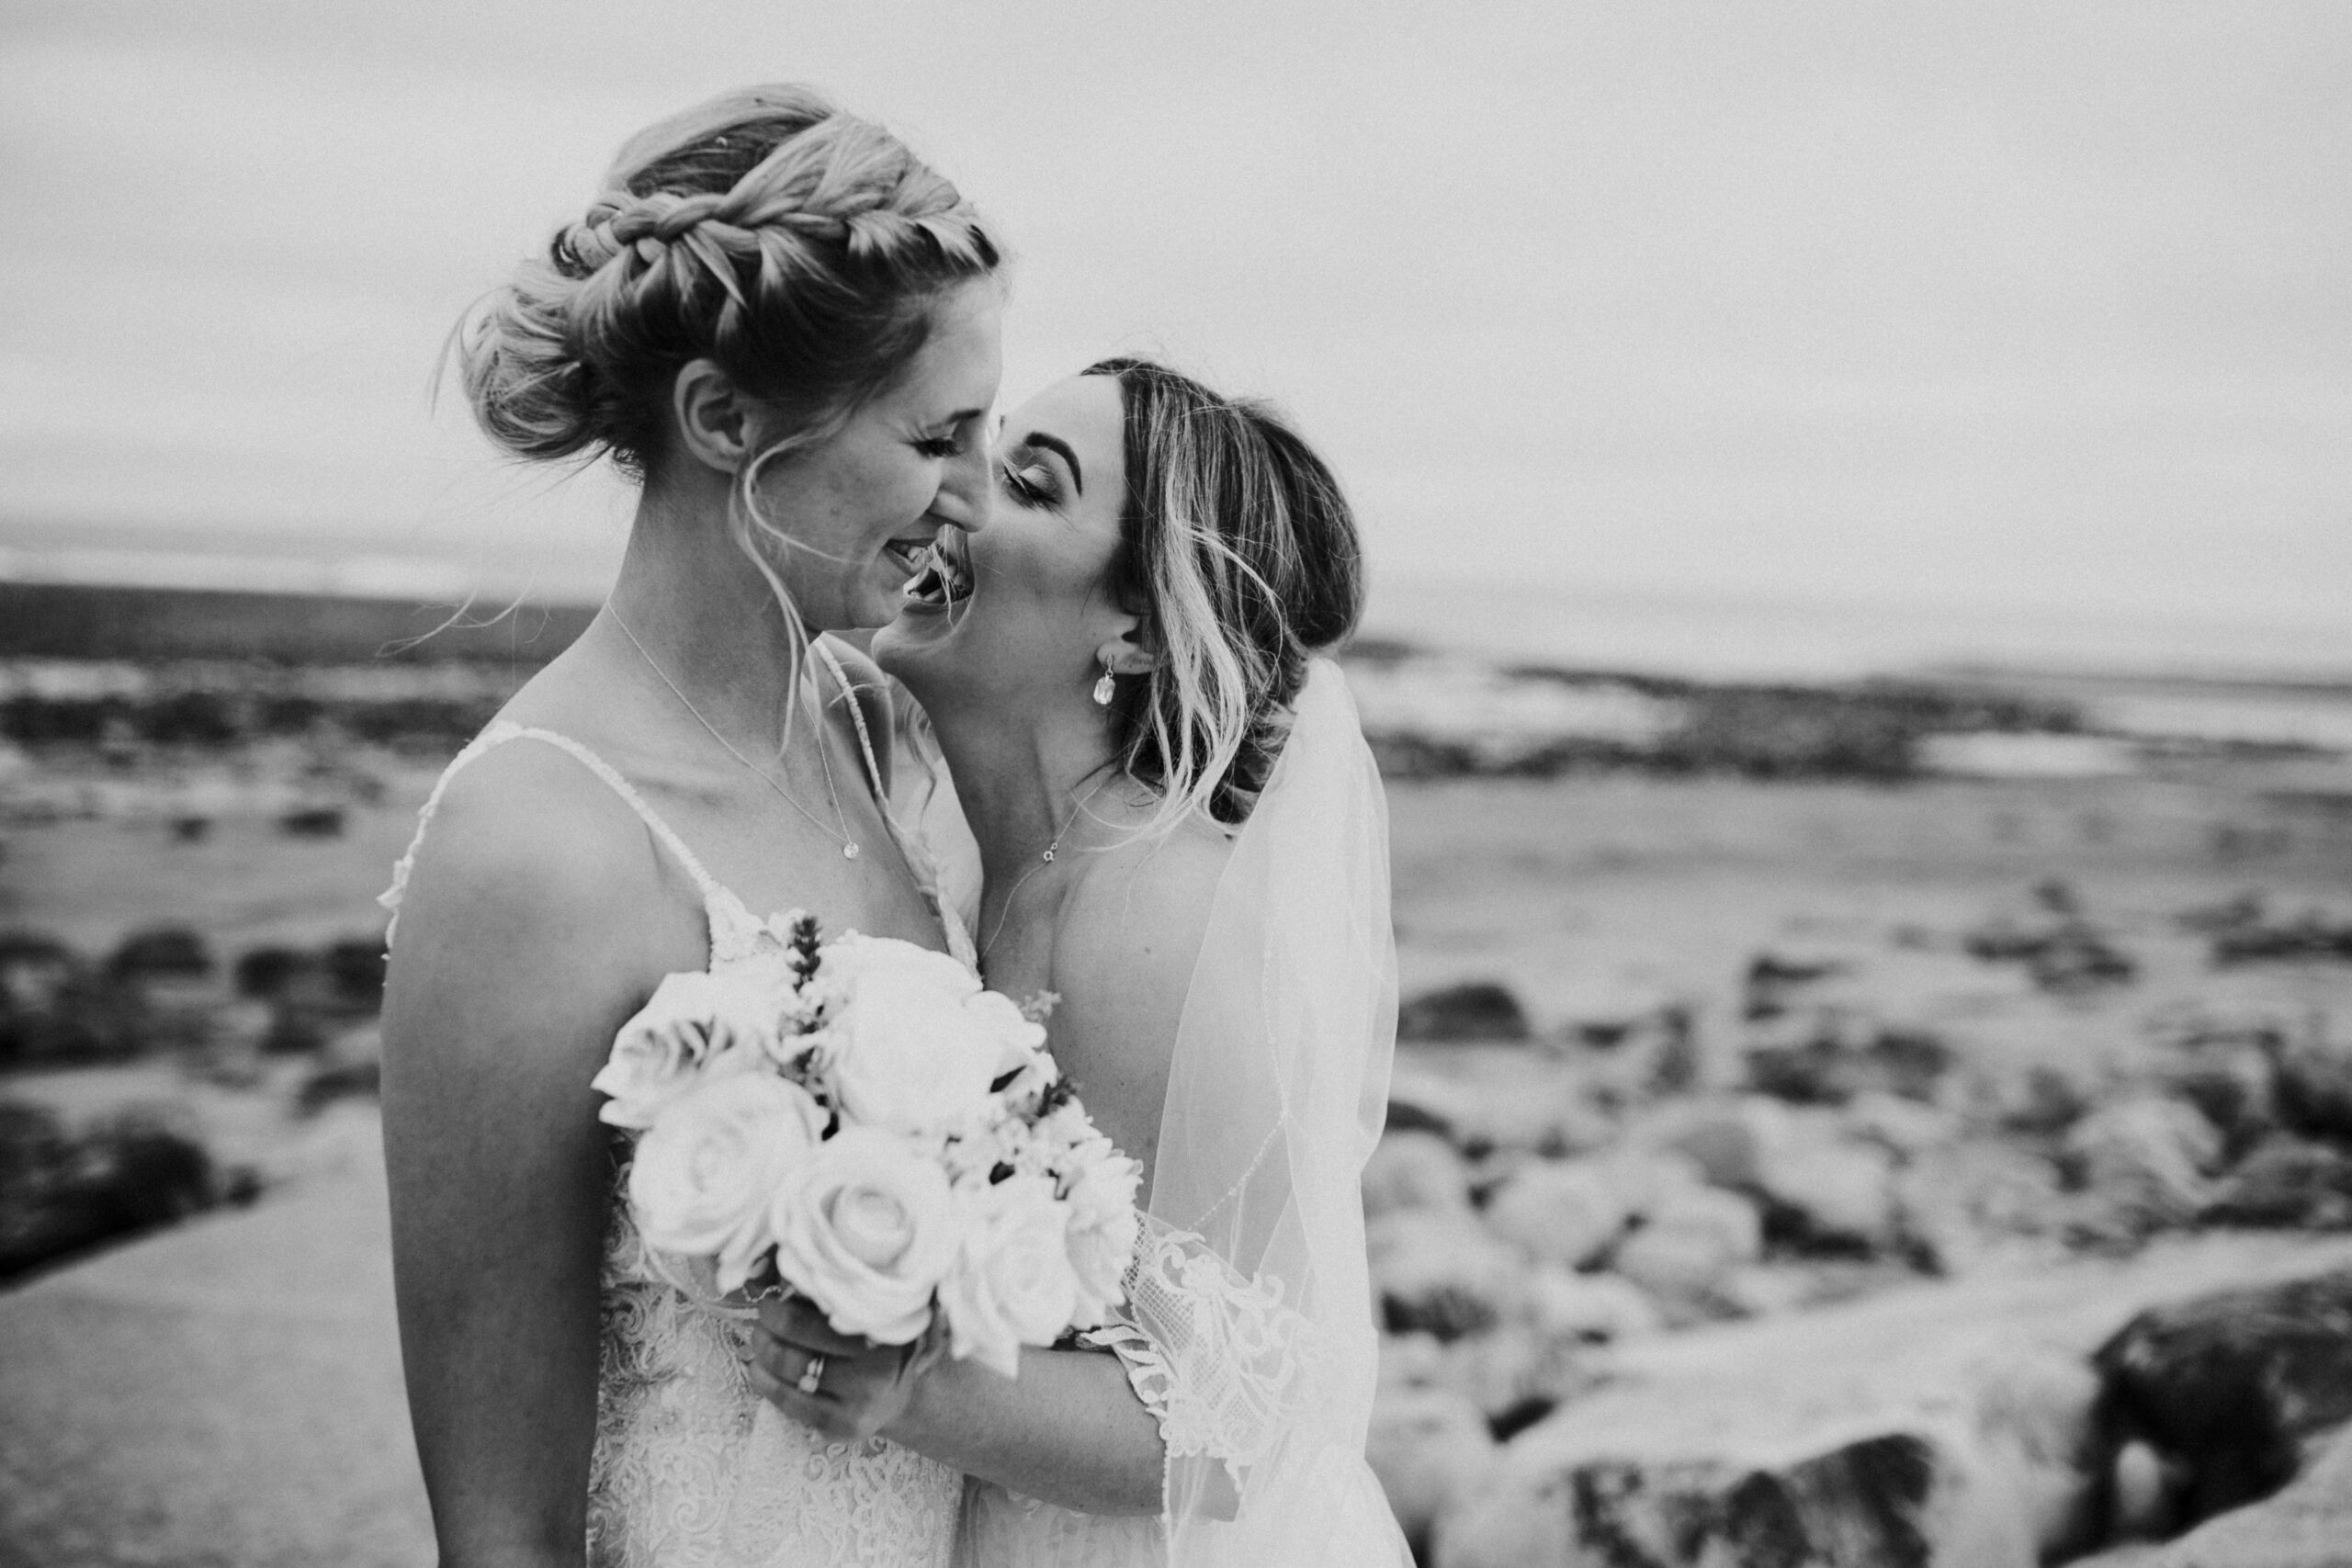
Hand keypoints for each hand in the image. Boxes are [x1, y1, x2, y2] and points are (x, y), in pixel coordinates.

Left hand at [745, 1295, 943, 1445]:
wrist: (897, 1396)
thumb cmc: (873, 1343)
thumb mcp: (864, 1313)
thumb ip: (829, 1295)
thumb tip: (769, 1274)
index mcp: (884, 1331)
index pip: (817, 1317)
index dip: (784, 1308)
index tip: (770, 1299)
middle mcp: (877, 1370)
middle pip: (797, 1343)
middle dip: (767, 1328)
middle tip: (763, 1318)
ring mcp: (859, 1404)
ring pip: (790, 1372)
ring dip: (762, 1352)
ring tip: (759, 1340)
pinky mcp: (841, 1428)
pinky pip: (790, 1403)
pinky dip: (765, 1382)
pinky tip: (758, 1369)